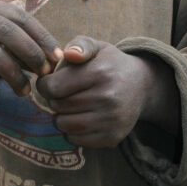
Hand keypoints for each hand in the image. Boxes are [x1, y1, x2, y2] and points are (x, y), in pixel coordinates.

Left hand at [35, 37, 179, 148]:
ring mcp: (111, 120)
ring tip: (69, 106)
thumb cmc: (110, 64)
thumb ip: (79, 45)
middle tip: (62, 94)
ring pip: (65, 125)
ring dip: (61, 116)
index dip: (45, 84)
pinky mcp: (112, 137)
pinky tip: (80, 118)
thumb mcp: (97, 47)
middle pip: (57, 106)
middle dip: (54, 99)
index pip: (53, 87)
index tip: (49, 82)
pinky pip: (76, 140)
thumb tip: (70, 54)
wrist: (141, 86)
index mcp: (100, 72)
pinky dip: (72, 131)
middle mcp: (108, 98)